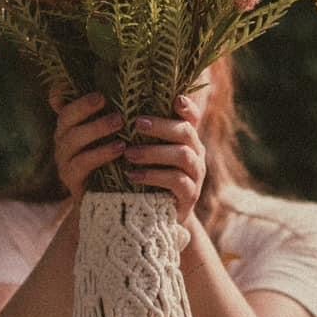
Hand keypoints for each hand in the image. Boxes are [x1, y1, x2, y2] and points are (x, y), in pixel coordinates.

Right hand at [48, 86, 126, 203]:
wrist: (111, 204)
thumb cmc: (118, 162)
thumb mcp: (118, 136)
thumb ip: (120, 116)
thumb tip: (143, 88)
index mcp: (71, 125)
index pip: (60, 103)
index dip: (62, 91)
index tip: (78, 79)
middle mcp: (63, 140)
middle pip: (65, 117)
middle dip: (84, 106)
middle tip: (105, 99)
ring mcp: (64, 160)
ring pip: (72, 139)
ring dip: (96, 128)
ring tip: (119, 123)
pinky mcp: (71, 179)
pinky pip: (81, 163)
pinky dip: (100, 154)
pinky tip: (119, 149)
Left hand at [122, 91, 207, 225]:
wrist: (158, 217)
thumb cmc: (148, 178)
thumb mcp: (148, 154)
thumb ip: (143, 135)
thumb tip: (120, 109)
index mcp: (187, 139)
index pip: (192, 117)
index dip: (187, 107)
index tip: (175, 99)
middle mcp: (196, 153)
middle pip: (186, 132)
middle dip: (161, 126)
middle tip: (137, 123)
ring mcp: (196, 174)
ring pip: (182, 155)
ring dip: (154, 152)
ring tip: (129, 154)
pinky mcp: (190, 195)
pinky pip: (176, 181)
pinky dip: (153, 176)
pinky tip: (133, 176)